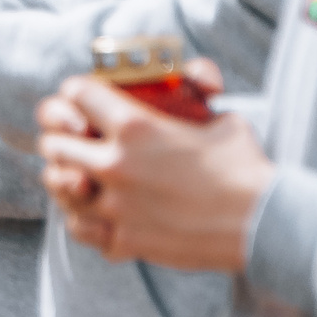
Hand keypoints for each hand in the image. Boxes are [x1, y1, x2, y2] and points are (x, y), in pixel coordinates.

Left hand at [37, 73, 265, 271]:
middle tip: (75, 139)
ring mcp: (114, 205)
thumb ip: (197, 92)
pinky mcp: (122, 239)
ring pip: (57, 185)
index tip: (83, 97)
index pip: (76, 93)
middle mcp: (115, 164)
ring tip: (79, 174)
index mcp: (135, 128)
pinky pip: (78, 227)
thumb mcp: (223, 118)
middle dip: (61, 136)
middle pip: (52, 142)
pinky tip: (96, 211)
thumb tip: (194, 77)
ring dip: (65, 176)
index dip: (78, 91)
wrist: (264, 225)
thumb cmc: (245, 169)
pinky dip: (83, 218)